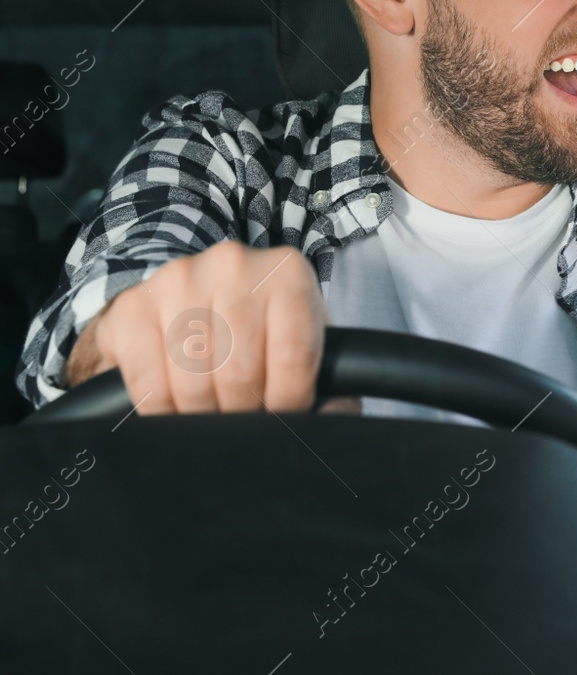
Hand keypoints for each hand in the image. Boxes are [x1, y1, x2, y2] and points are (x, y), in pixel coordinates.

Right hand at [63, 240, 326, 414]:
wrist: (193, 294)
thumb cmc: (260, 326)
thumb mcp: (300, 339)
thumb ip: (327, 381)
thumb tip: (333, 416)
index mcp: (287, 273)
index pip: (294, 355)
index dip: (288, 402)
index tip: (283, 417)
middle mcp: (233, 265)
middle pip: (240, 373)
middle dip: (243, 413)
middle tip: (243, 419)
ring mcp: (179, 280)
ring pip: (193, 383)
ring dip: (202, 416)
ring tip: (212, 412)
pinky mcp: (132, 306)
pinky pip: (148, 384)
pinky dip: (162, 410)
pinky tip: (175, 407)